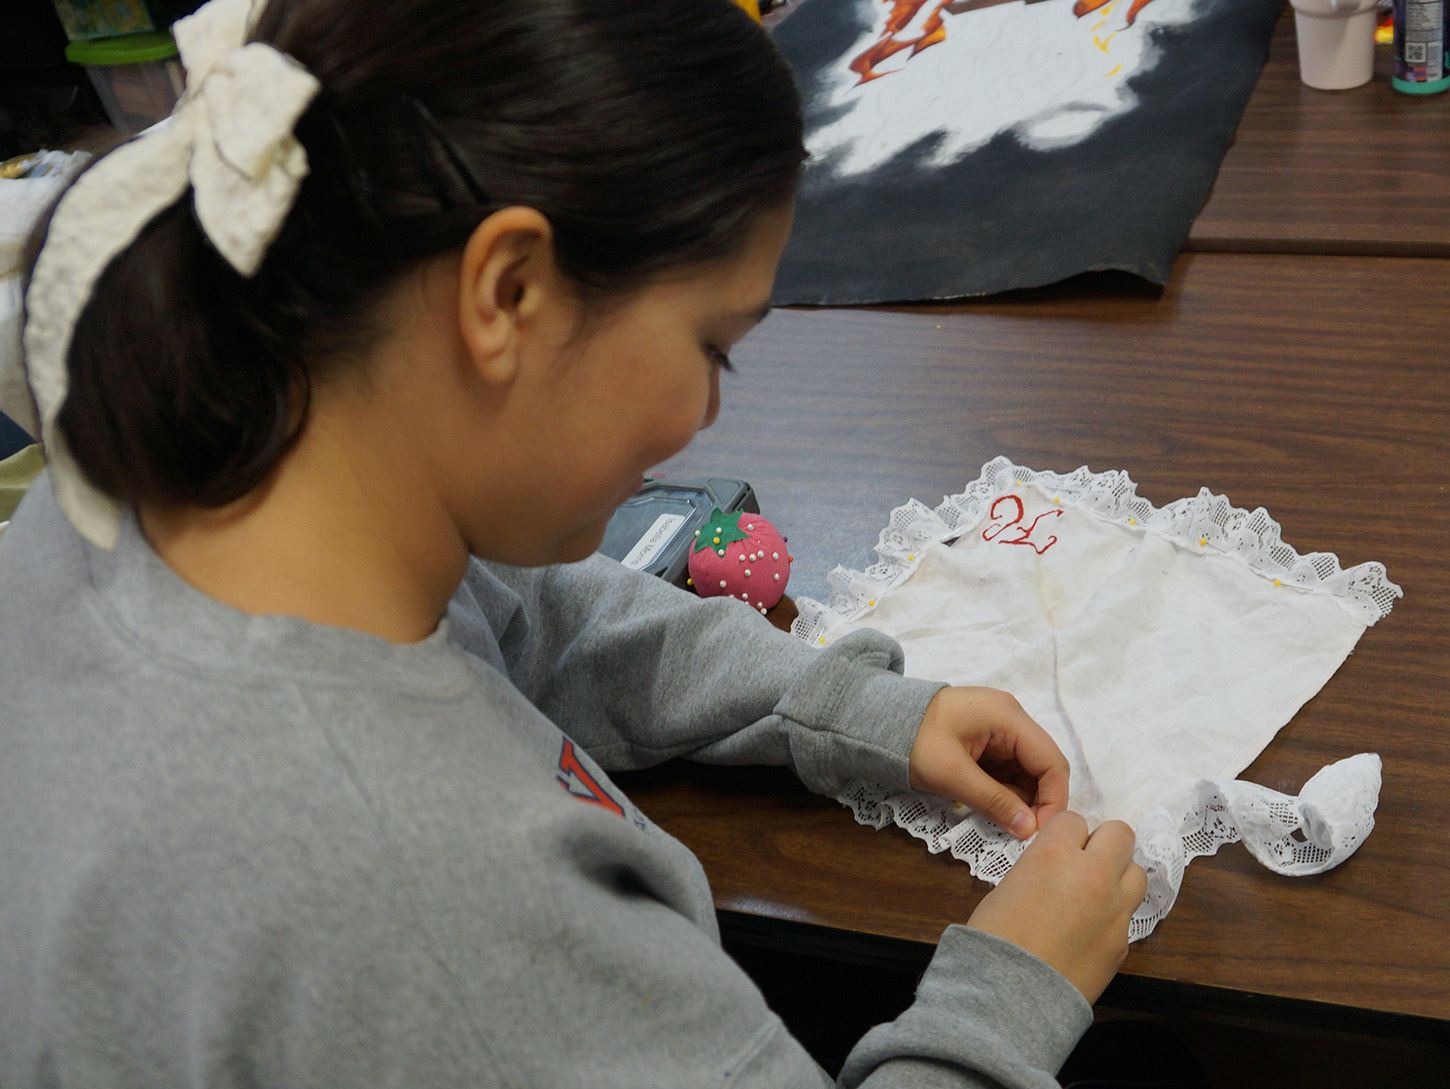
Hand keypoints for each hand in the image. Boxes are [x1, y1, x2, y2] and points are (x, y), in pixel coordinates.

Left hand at [908, 686, 1068, 839]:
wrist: (880, 721)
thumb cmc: (913, 741)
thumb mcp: (951, 774)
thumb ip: (993, 801)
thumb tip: (1030, 830)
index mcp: (1007, 717)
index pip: (1051, 761)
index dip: (1054, 799)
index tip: (1042, 831)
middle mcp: (1011, 718)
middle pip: (1042, 766)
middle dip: (1037, 801)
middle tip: (1022, 832)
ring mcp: (999, 728)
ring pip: (1026, 770)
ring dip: (1019, 798)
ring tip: (1001, 819)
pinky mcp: (988, 740)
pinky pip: (1008, 768)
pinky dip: (1004, 790)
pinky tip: (991, 805)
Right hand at [966, 812, 1146, 1003]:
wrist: (1009, 997)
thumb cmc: (994, 938)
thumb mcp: (1009, 885)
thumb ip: (1041, 866)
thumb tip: (1057, 869)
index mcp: (1056, 853)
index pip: (1074, 819)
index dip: (1063, 834)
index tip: (1056, 848)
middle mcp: (1093, 874)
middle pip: (1120, 834)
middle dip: (1102, 844)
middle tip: (1084, 862)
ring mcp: (1115, 909)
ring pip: (1136, 873)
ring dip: (1118, 877)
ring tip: (1094, 895)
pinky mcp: (1123, 942)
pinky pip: (1128, 915)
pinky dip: (1113, 916)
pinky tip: (1090, 930)